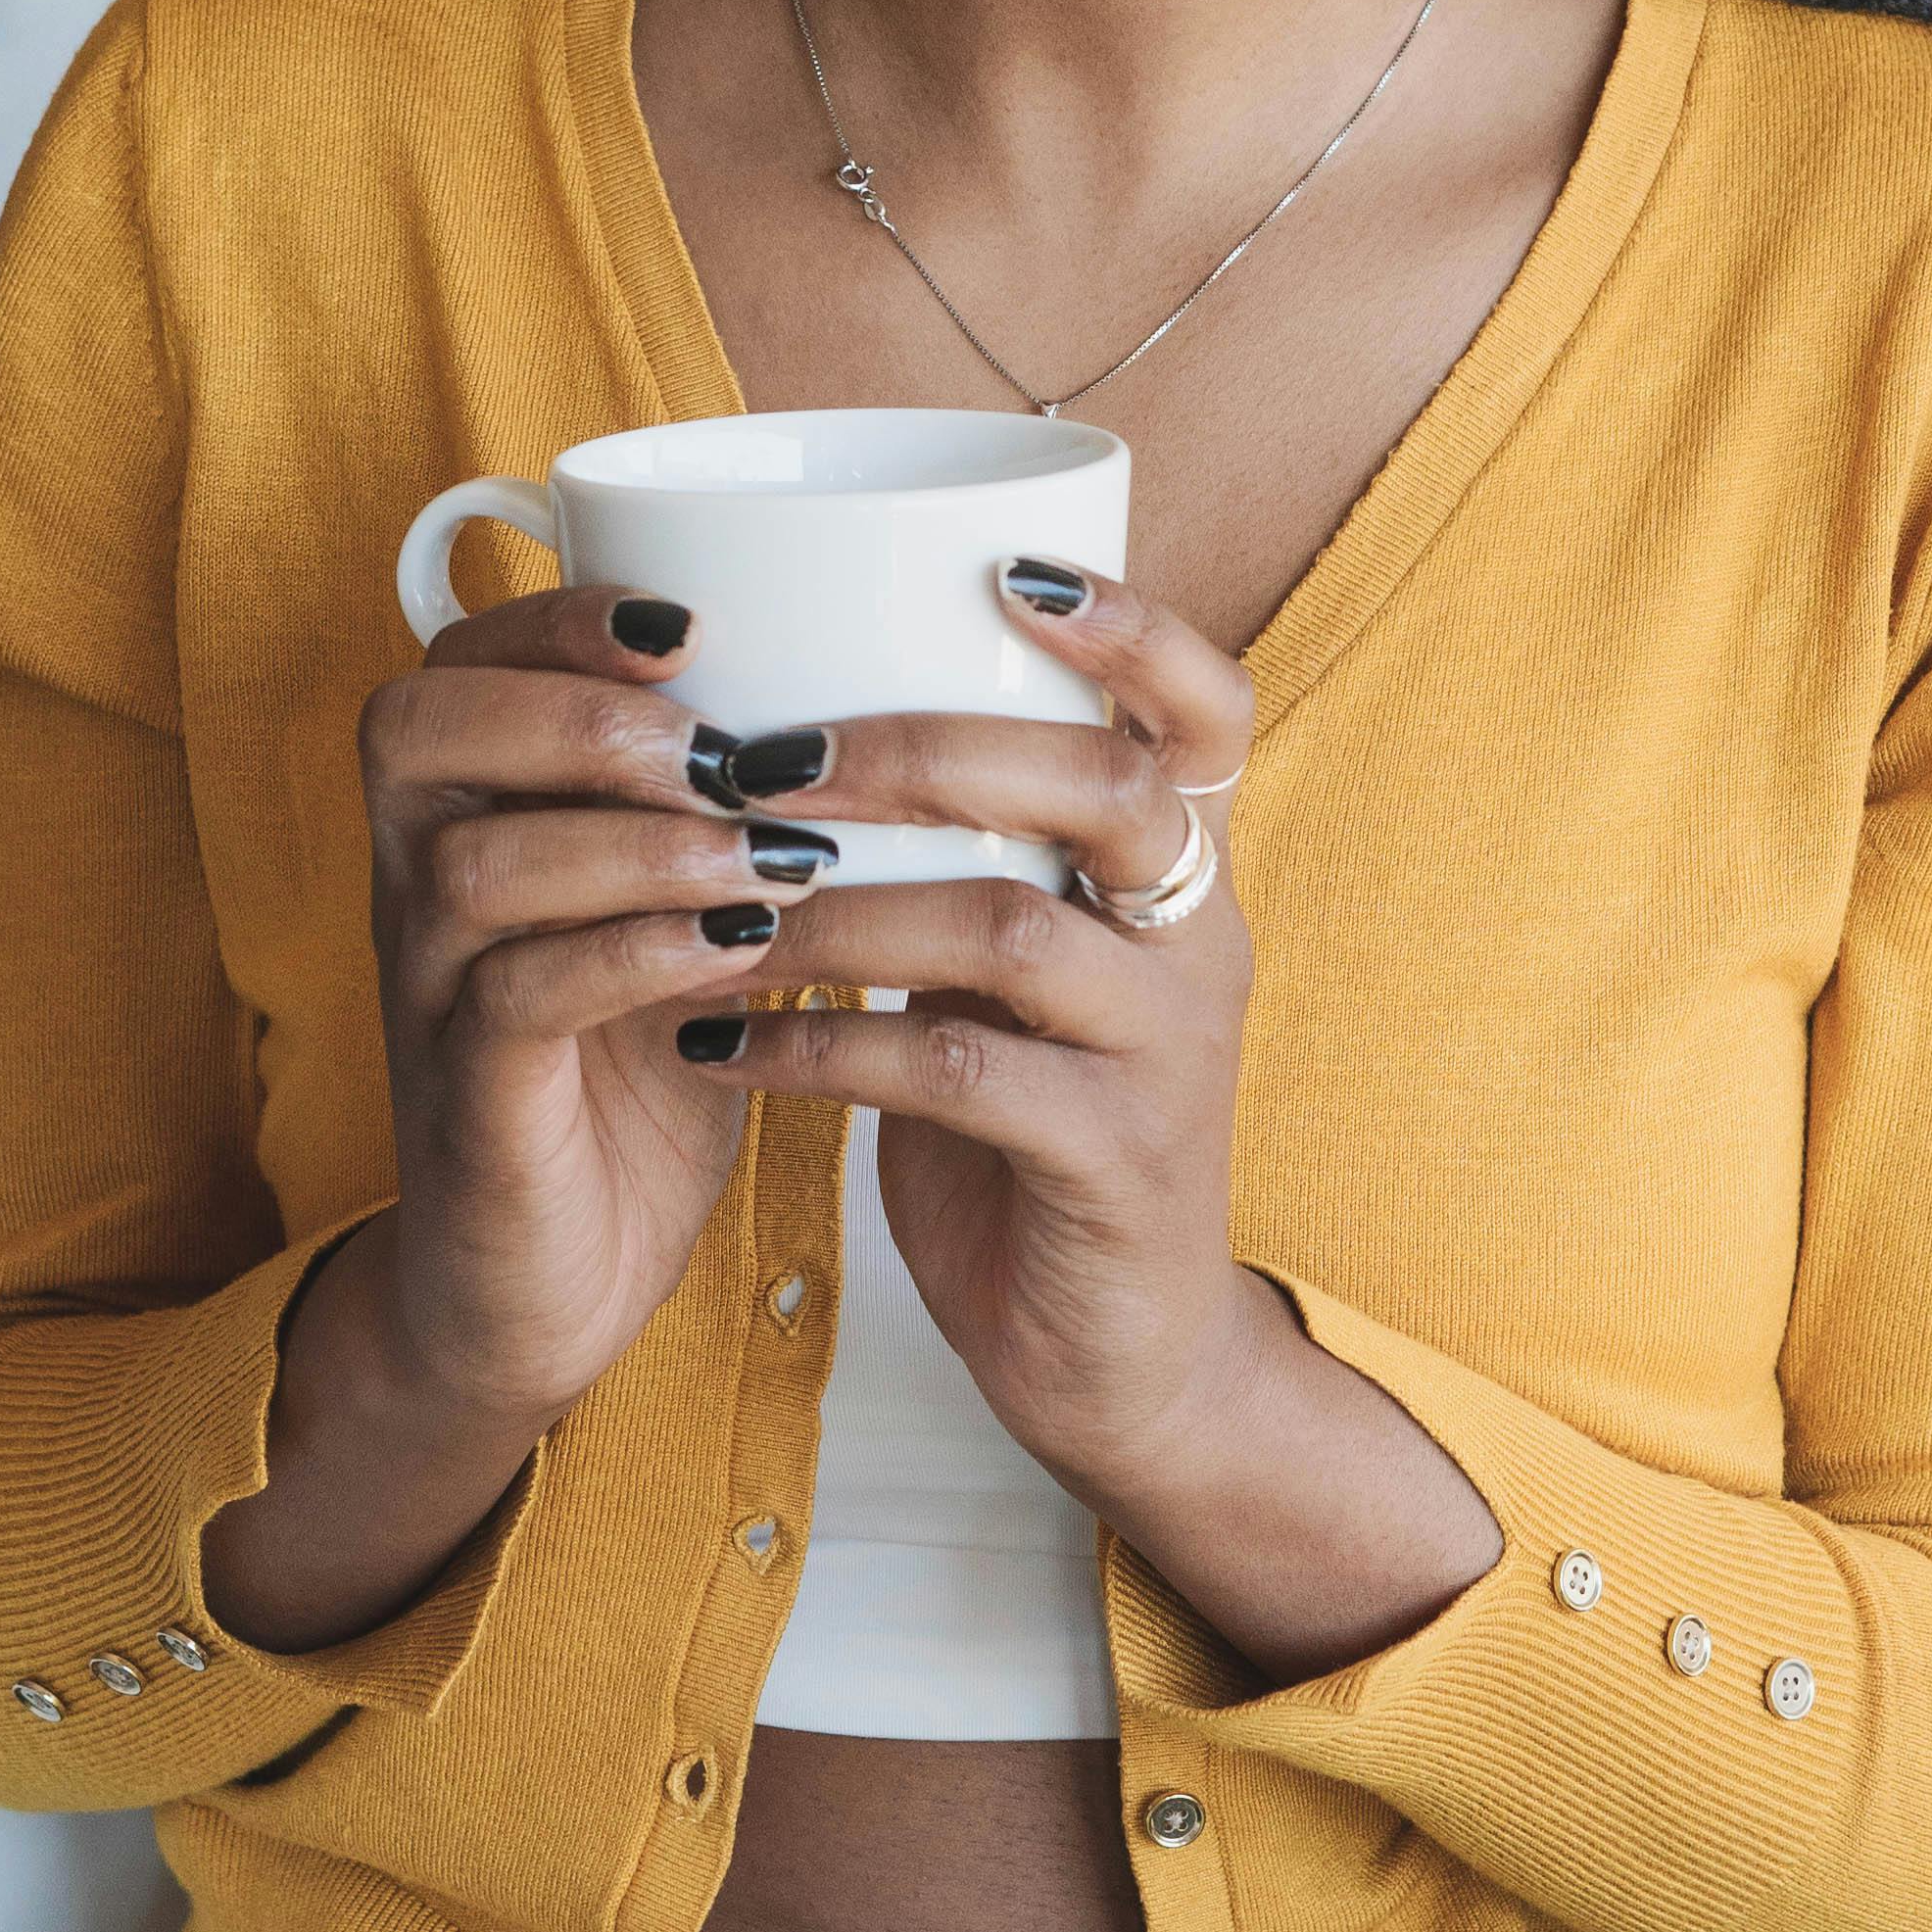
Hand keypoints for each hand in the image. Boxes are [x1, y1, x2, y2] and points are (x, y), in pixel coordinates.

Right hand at [357, 578, 845, 1425]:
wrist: (550, 1285)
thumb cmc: (632, 1070)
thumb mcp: (671, 915)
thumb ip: (718, 809)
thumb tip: (880, 681)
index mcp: (461, 819)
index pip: (455, 663)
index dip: (554, 619)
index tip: (691, 617)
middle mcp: (417, 888)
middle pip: (417, 733)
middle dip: (578, 713)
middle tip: (724, 749)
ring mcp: (431, 997)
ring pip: (476, 866)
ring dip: (636, 840)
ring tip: (770, 852)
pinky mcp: (468, 1106)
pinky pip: (516, 1000)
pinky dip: (634, 956)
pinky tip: (740, 950)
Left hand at [692, 563, 1261, 1512]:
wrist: (1124, 1364)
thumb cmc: (1040, 1134)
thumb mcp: (1027, 977)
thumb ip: (973, 859)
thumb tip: (797, 714)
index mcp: (1186, 876)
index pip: (1209, 710)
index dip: (1131, 626)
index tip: (1008, 567)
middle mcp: (1202, 943)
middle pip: (1099, 787)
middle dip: (918, 750)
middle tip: (764, 755)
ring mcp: (1167, 1055)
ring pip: (1009, 929)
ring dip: (842, 906)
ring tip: (722, 904)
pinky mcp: (1110, 1165)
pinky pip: (951, 1076)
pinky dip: (820, 1048)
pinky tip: (723, 1048)